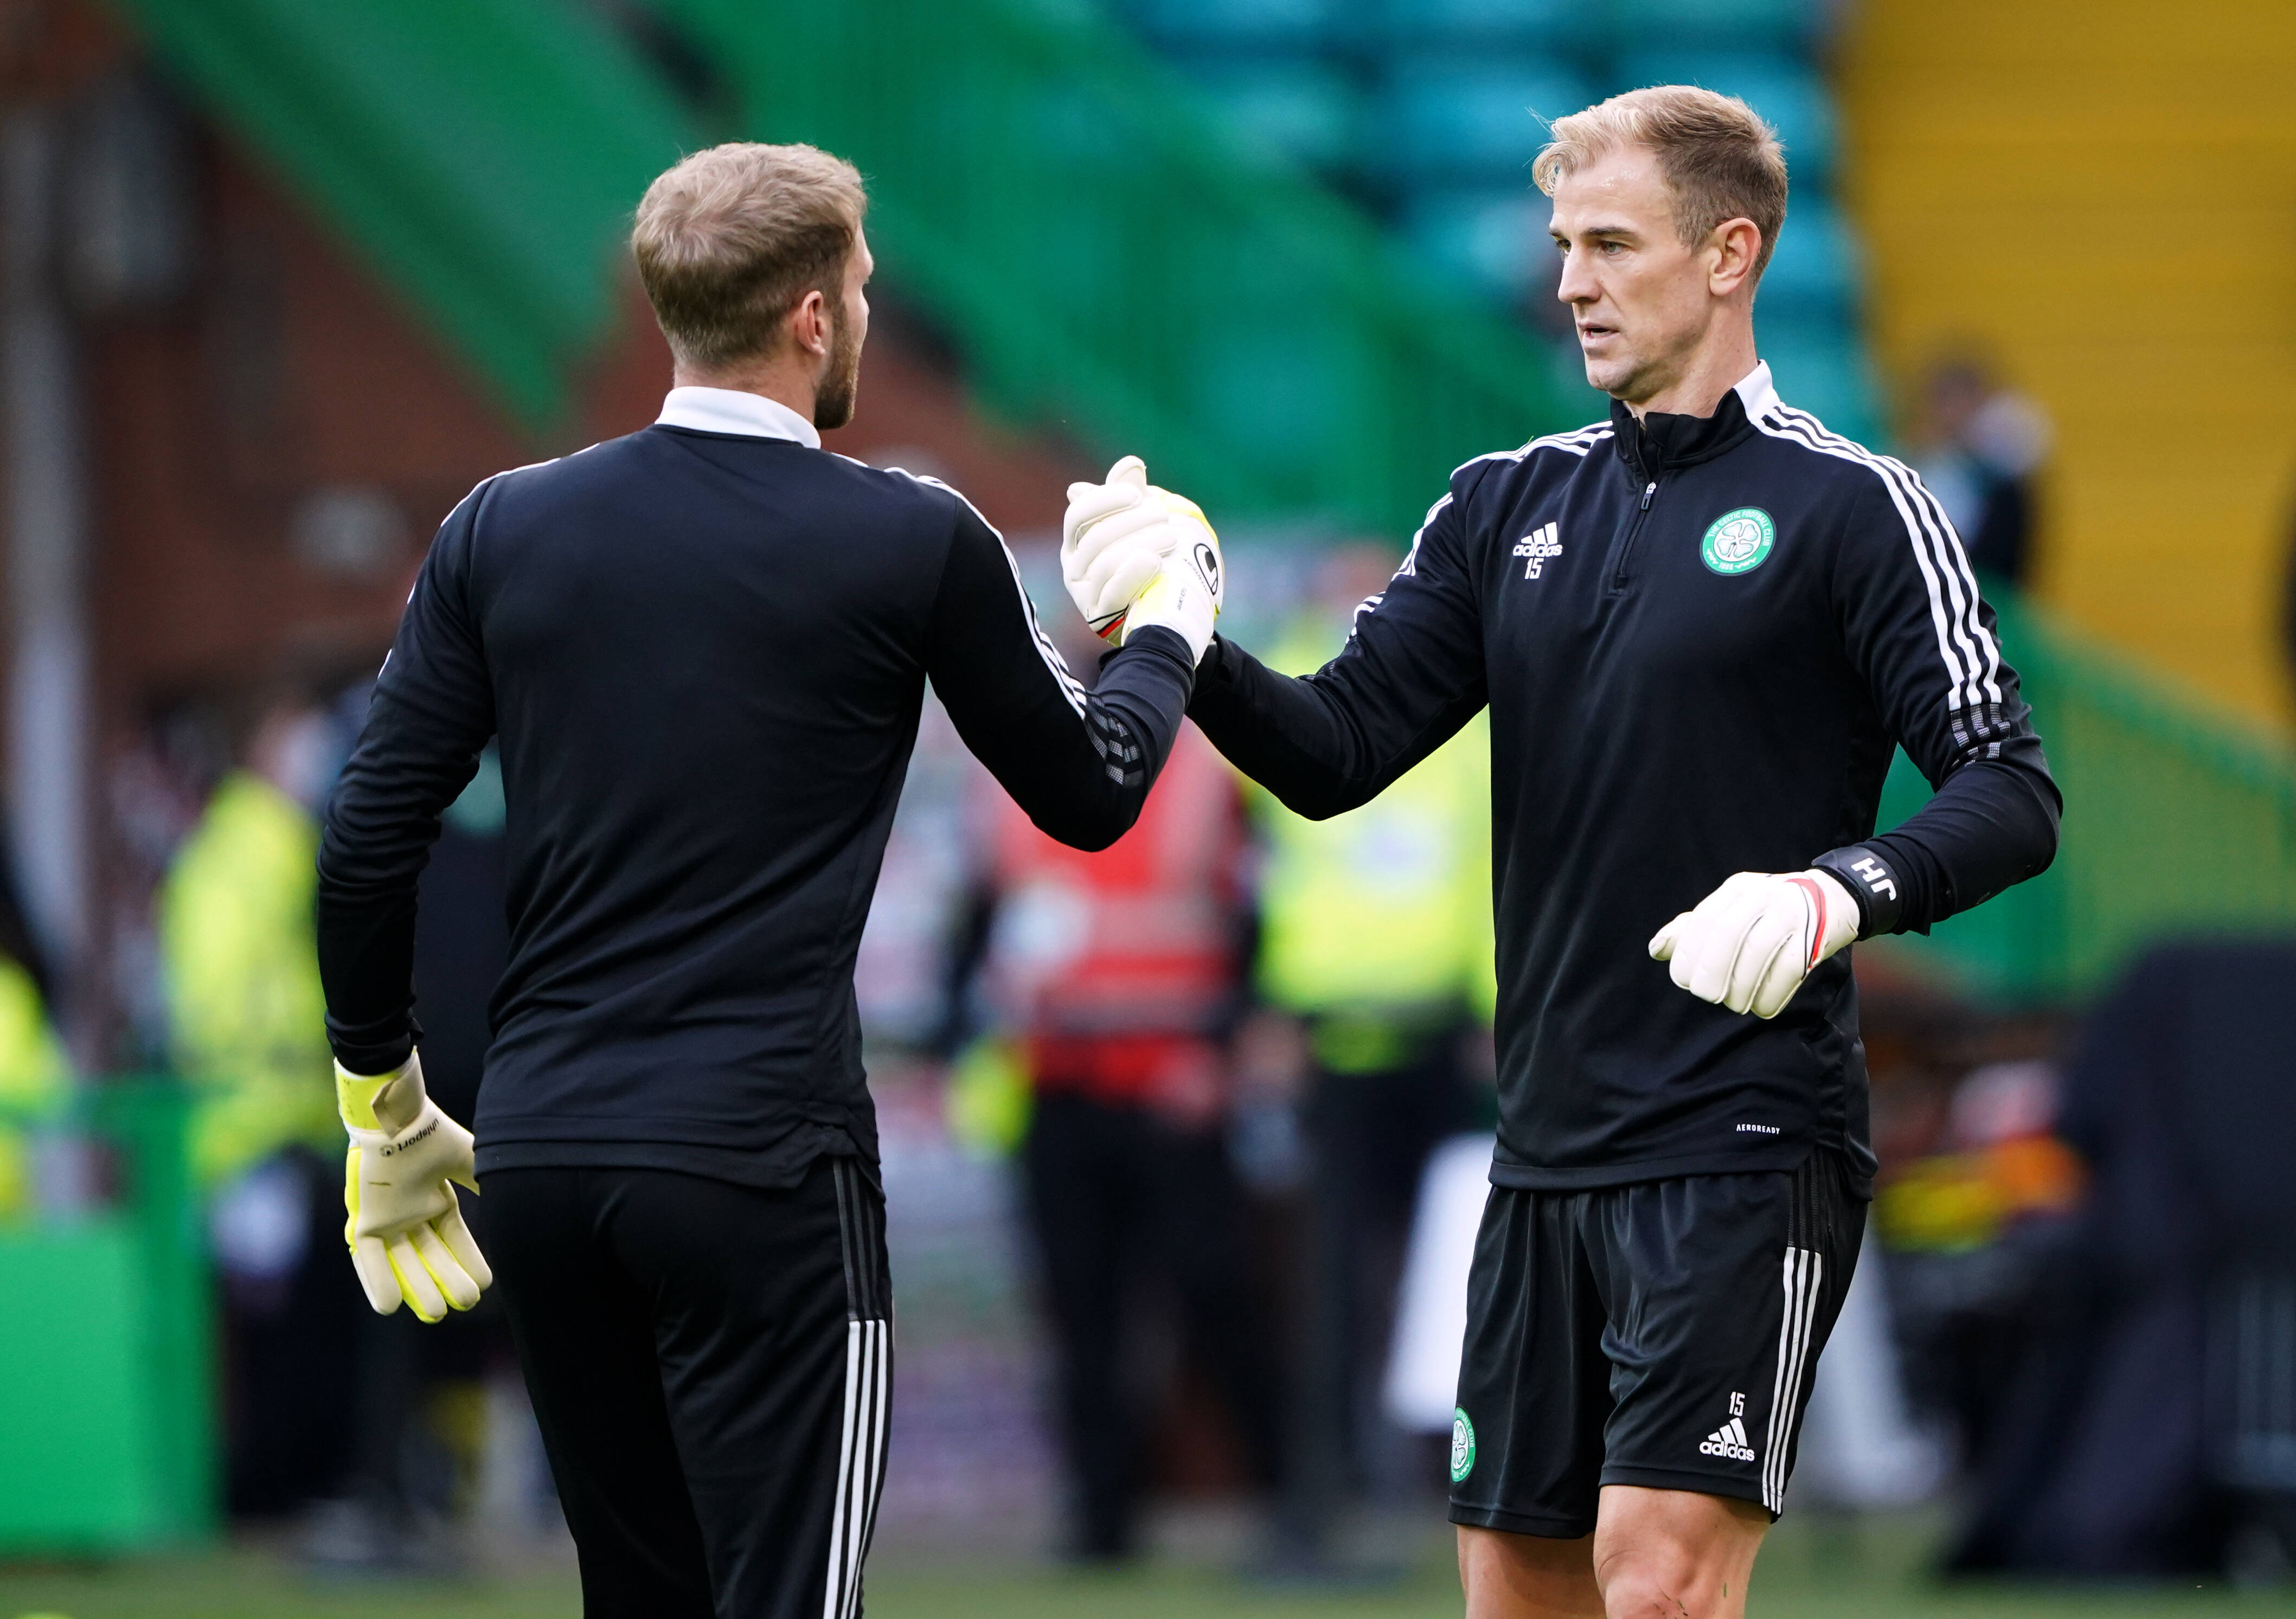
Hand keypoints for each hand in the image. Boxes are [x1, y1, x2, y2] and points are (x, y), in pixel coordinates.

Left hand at [337, 1052, 491, 1321]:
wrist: (398, 1118)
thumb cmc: (432, 1135)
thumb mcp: (467, 1161)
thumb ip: (483, 1182)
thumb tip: (516, 1197)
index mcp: (435, 1199)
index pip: (453, 1239)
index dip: (469, 1262)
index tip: (486, 1285)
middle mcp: (411, 1212)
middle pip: (430, 1256)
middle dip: (447, 1281)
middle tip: (465, 1303)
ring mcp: (387, 1218)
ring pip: (403, 1261)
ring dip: (418, 1288)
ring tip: (437, 1313)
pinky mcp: (364, 1219)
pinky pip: (367, 1257)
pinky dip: (376, 1281)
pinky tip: (389, 1307)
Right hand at [1061, 457, 1222, 653]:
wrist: (1159, 611)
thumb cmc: (1145, 560)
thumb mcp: (1137, 526)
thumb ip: (1131, 495)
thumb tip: (1130, 464)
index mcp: (1077, 541)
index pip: (1078, 514)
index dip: (1106, 500)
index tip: (1137, 494)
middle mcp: (1074, 567)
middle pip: (1096, 537)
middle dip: (1133, 522)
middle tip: (1164, 515)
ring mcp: (1084, 594)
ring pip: (1105, 562)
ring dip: (1141, 543)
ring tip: (1171, 536)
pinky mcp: (1101, 617)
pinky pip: (1112, 592)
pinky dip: (1133, 573)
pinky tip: (1155, 560)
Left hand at [1647, 870, 1857, 1018]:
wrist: (1833, 898)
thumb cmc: (1767, 913)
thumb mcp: (1730, 911)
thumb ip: (1692, 929)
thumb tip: (1656, 949)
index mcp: (1736, 889)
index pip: (1703, 919)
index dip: (1688, 953)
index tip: (1683, 980)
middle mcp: (1762, 895)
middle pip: (1728, 933)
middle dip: (1712, 970)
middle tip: (1706, 996)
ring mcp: (1791, 913)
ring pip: (1758, 951)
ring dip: (1741, 986)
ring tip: (1735, 1005)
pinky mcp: (1815, 936)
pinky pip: (1789, 968)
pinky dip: (1771, 994)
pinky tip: (1762, 1008)